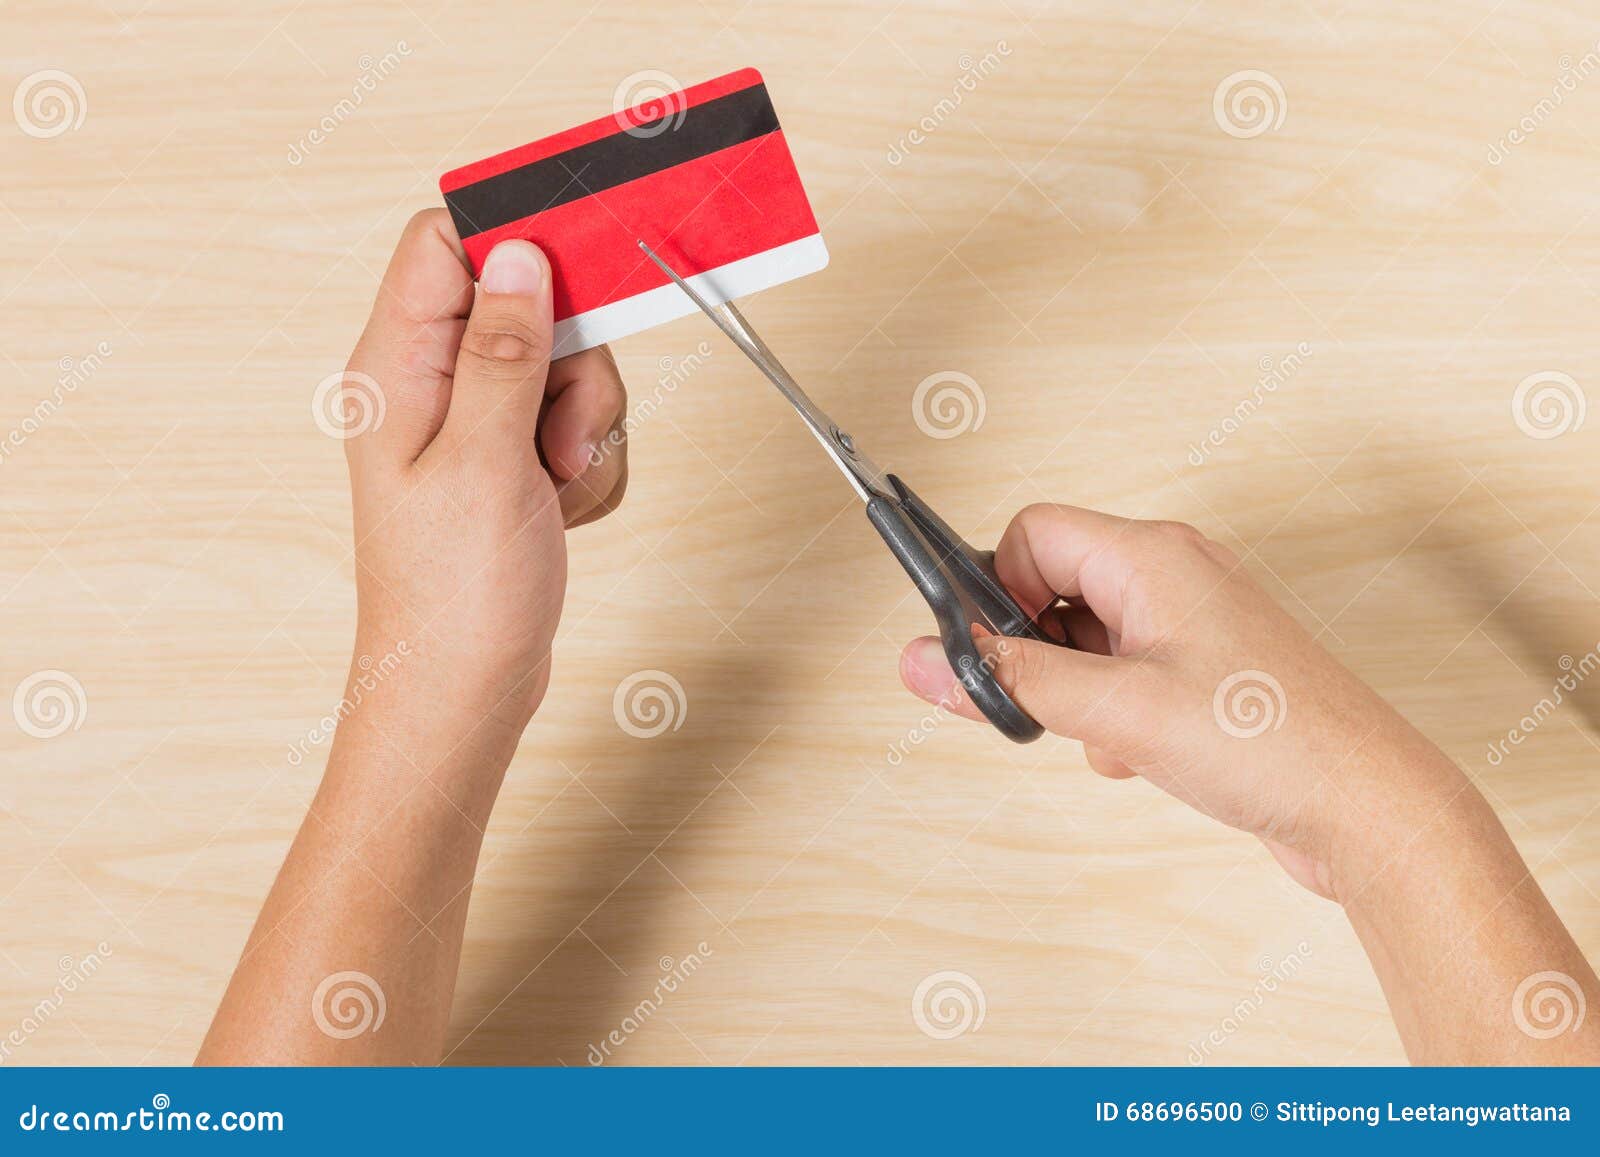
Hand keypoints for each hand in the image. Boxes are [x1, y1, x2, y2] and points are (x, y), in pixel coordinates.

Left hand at [342, 210, 626, 734]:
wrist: (462, 694)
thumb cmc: (455, 597)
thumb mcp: (486, 461)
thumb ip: (505, 349)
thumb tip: (518, 252)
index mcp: (397, 367)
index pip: (446, 244)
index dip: (516, 243)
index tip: (581, 274)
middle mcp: (430, 383)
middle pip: (529, 303)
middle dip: (573, 366)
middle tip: (558, 436)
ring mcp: (473, 423)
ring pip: (565, 367)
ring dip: (586, 425)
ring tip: (555, 489)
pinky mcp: (510, 460)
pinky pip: (576, 422)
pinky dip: (587, 464)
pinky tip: (561, 513)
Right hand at [898, 504, 1466, 900]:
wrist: (1368, 808)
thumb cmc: (1273, 743)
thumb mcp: (1115, 711)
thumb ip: (1011, 681)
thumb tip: (926, 657)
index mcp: (1153, 556)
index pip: (1031, 534)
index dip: (997, 591)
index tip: (987, 651)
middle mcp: (1173, 576)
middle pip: (1053, 587)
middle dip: (1034, 654)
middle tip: (1045, 706)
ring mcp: (1192, 625)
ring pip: (1084, 641)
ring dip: (1076, 695)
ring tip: (1111, 736)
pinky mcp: (1205, 674)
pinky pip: (1122, 678)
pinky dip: (1112, 718)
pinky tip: (1144, 755)